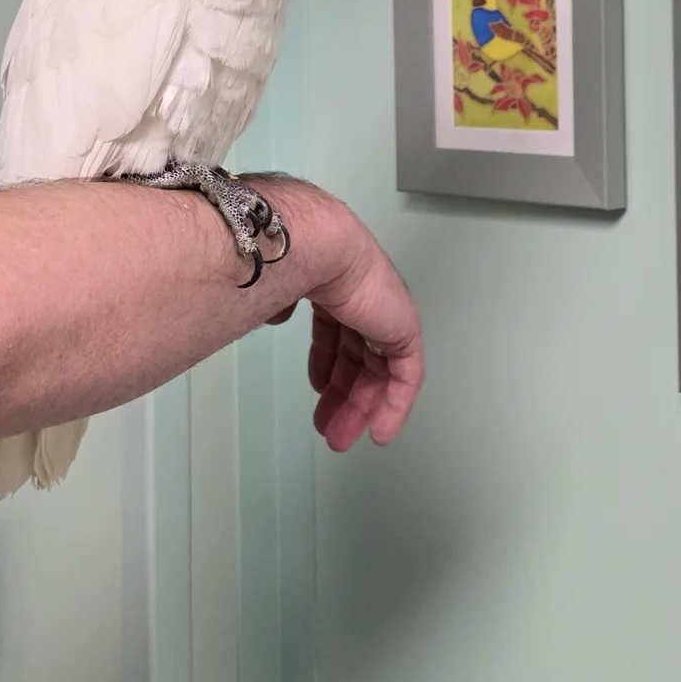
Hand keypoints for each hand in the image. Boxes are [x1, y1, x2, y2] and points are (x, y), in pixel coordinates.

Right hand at [266, 210, 423, 451]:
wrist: (320, 245)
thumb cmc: (294, 257)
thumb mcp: (277, 288)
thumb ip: (280, 302)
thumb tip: (276, 314)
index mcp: (338, 284)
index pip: (338, 332)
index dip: (327, 365)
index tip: (316, 389)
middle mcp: (367, 298)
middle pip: (359, 357)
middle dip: (341, 394)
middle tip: (328, 425)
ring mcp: (387, 315)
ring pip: (379, 372)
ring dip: (360, 407)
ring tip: (340, 436)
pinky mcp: (405, 332)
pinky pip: (405, 377)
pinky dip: (393, 407)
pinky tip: (379, 432)